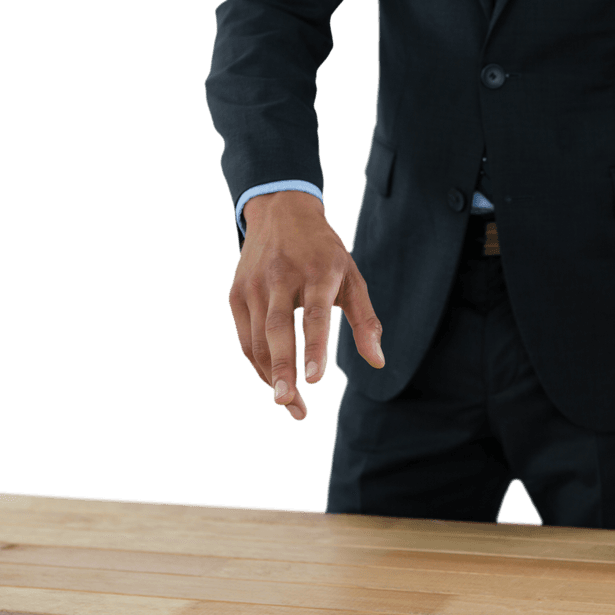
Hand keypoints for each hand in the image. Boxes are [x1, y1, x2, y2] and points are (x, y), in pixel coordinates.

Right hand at [227, 190, 384, 420]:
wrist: (281, 211)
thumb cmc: (324, 253)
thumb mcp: (352, 278)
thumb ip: (365, 321)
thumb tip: (378, 362)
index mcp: (316, 273)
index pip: (313, 315)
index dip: (314, 348)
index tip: (316, 380)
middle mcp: (280, 278)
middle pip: (277, 330)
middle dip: (282, 370)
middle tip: (288, 403)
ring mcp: (253, 286)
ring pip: (257, 339)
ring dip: (270, 376)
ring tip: (290, 404)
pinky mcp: (236, 294)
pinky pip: (245, 338)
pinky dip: (258, 363)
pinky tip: (274, 382)